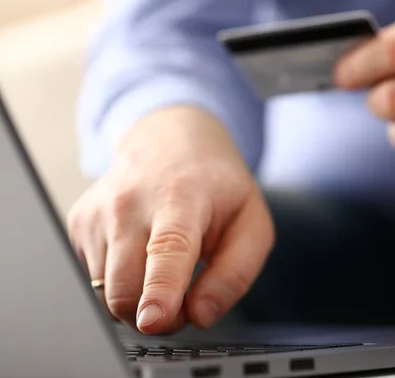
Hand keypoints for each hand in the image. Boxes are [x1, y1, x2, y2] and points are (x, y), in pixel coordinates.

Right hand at [67, 107, 273, 333]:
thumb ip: (234, 274)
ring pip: (104, 293)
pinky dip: (118, 286)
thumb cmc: (216, 187)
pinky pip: (91, 281)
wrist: (171, 141)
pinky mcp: (78, 224)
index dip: (160, 290)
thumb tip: (201, 315)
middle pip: (125, 287)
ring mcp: (97, 212)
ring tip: (164, 274)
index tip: (154, 319)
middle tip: (182, 305)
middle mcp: (129, 202)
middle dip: (155, 317)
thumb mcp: (251, 224)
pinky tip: (139, 260)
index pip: (166, 249)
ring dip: (136, 303)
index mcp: (180, 198)